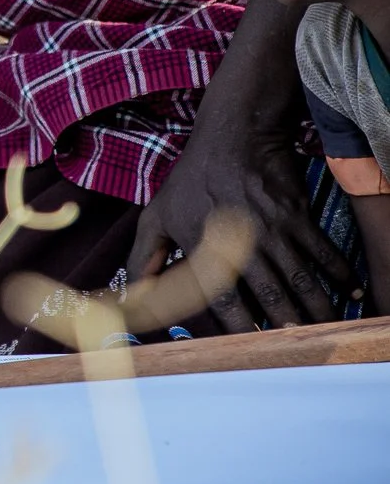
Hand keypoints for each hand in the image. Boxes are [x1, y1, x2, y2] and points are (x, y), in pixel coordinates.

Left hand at [124, 113, 350, 333]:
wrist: (233, 136)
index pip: (224, 297)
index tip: (249, 348)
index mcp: (205, 245)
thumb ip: (143, 258)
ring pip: (302, 280)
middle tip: (298, 347)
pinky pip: (325, 252)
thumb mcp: (156, 215)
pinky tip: (351, 295)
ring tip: (325, 331)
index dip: (238, 326)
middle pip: (271, 295)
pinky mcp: (299, 217)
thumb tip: (132, 297)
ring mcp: (275, 230)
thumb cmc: (191, 179)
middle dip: (286, 325)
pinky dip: (341, 275)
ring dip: (316, 309)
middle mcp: (242, 242)